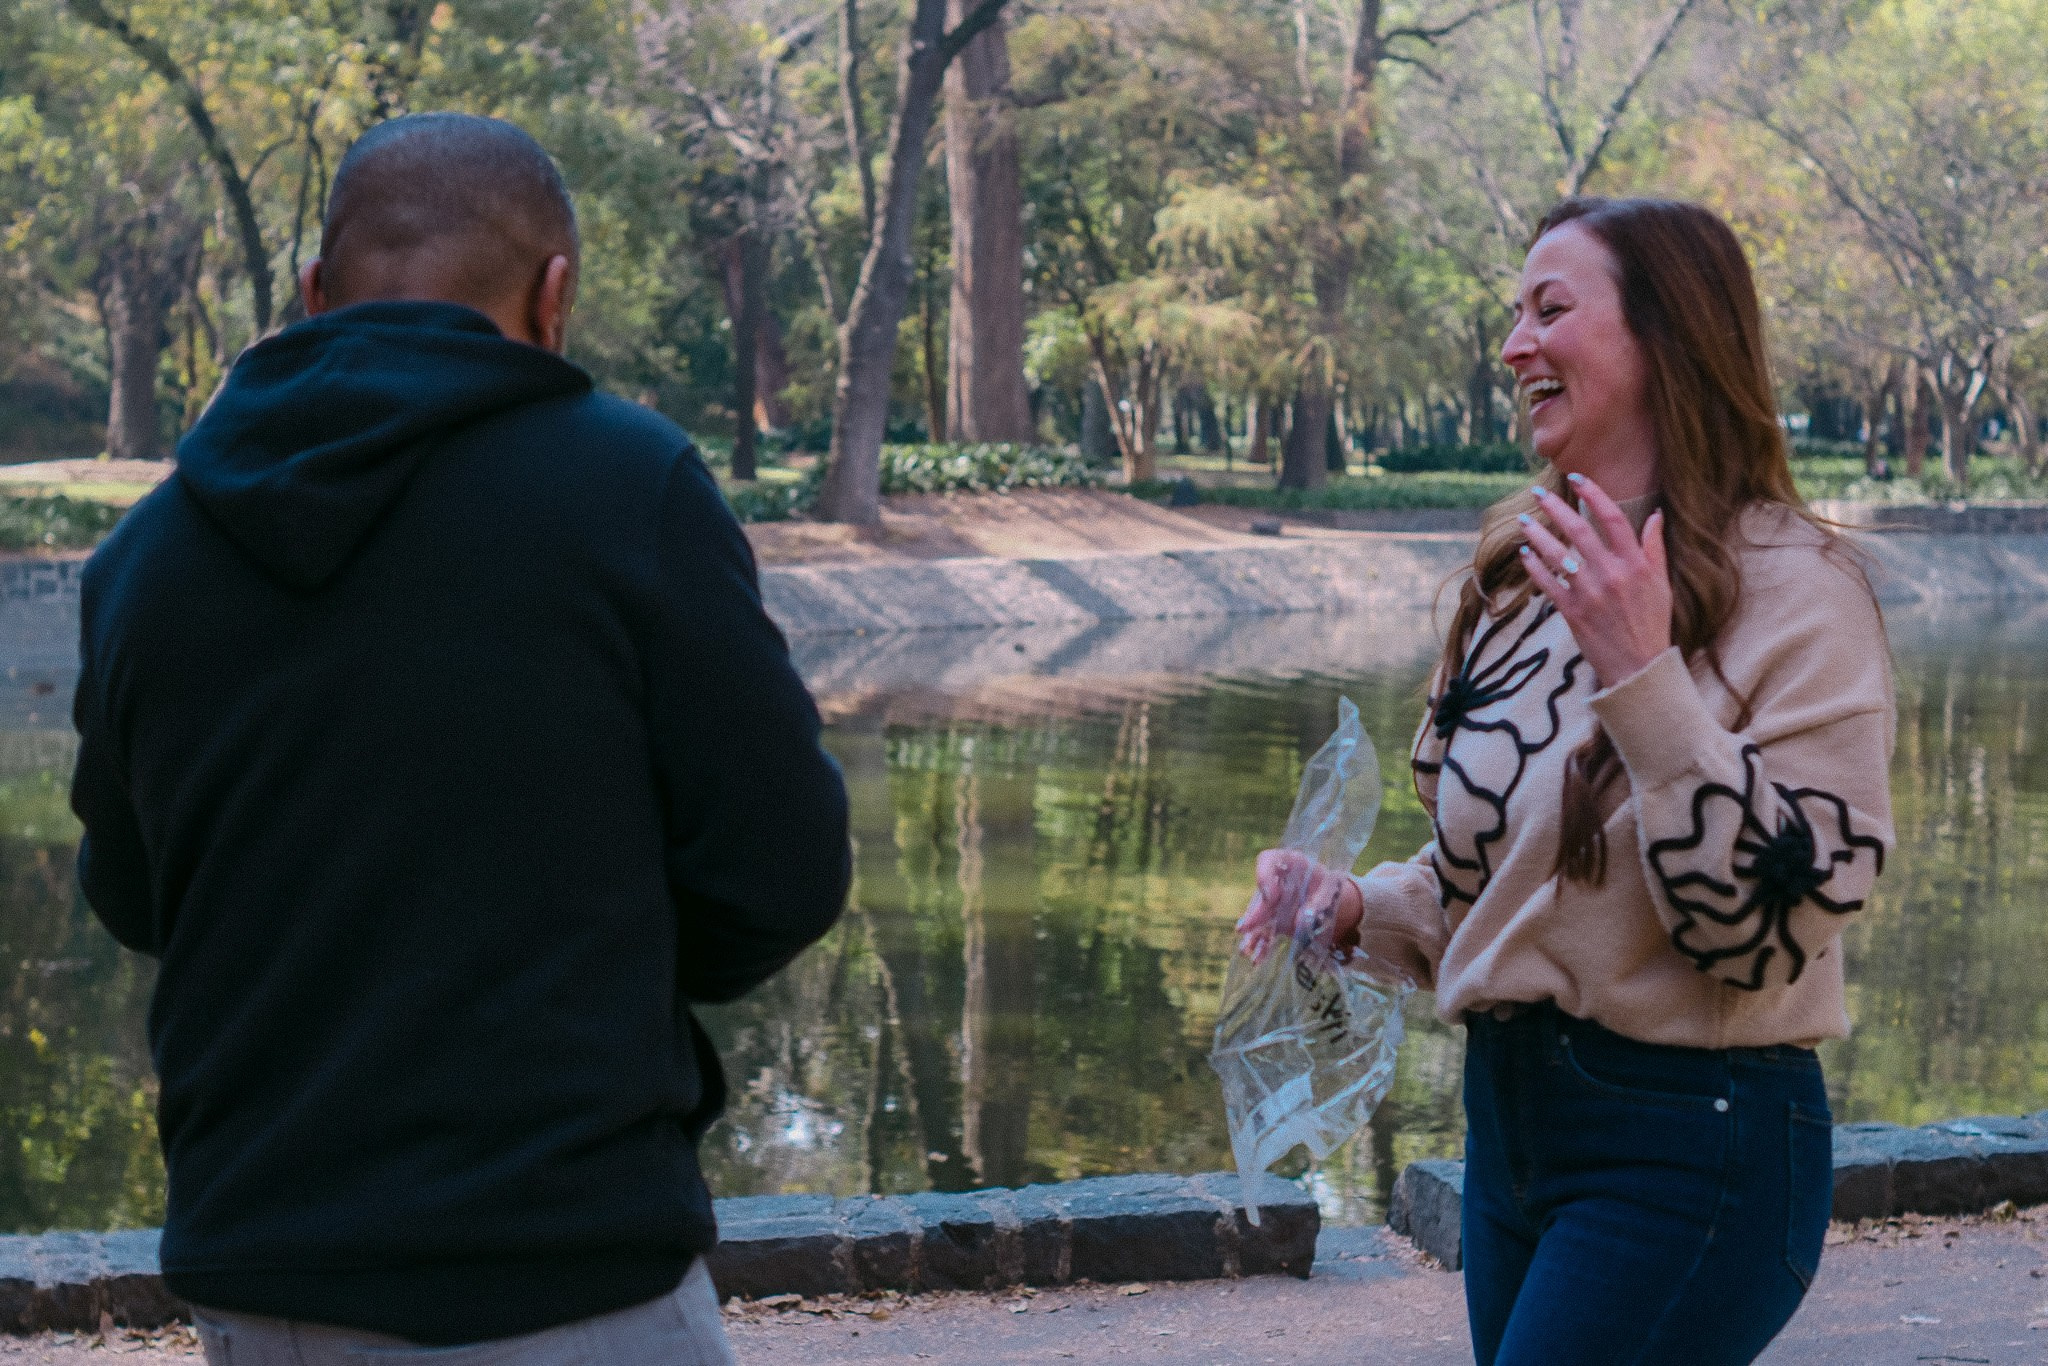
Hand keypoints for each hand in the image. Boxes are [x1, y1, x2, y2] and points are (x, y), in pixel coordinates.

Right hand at [1236, 848, 1362, 961]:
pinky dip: (1262, 945)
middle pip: (1261, 894)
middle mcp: (1277, 881)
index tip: (1272, 896)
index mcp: (1290, 864)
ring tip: (1245, 950)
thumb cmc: (1331, 889)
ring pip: (1259, 916)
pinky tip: (1257, 959)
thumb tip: (1300, 923)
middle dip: (1254, 913)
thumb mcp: (1331, 892)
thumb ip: (1318, 905)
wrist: (1332, 901)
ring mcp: (1274, 902)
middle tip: (1246, 928)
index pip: (1268, 860)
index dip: (1265, 876)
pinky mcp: (1275, 919)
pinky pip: (1266, 931)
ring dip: (1252, 933)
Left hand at [1517, 474, 1672, 687]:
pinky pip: (1547, 584)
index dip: (1593, 494)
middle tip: (1537, 493)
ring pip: (1558, 555)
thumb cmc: (1653, 624)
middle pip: (1580, 531)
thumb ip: (1655, 548)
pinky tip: (1524, 554)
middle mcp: (1612, 574)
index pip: (1613, 518)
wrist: (1639, 667)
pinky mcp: (1573, 613)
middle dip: (1555, 508)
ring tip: (1523, 520)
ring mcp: (1590, 593)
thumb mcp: (1661, 584)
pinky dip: (1534, 567)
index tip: (1576, 477)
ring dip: (1537, 534)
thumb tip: (1654, 516)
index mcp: (1636, 564)